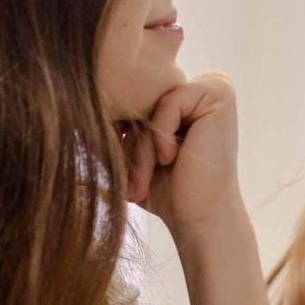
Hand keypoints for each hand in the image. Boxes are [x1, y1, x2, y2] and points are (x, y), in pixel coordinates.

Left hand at [122, 74, 243, 235]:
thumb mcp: (137, 151)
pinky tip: (171, 159)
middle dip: (133, 143)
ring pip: (153, 103)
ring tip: (147, 177)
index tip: (125, 173)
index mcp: (191, 95)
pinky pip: (167, 104)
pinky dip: (160, 137)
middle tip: (134, 184)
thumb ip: (124, 121)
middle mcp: (207, 84)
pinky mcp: (219, 93)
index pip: (138, 102)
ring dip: (143, 145)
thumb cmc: (169, 191)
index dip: (125, 136)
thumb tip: (85, 91)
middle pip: (145, 101)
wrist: (200, 220)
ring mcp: (216, 85)